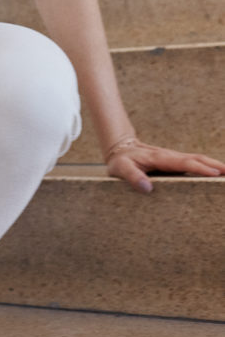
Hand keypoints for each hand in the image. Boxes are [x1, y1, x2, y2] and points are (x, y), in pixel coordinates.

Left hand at [105, 139, 224, 193]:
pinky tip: (216, 176)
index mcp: (159, 158)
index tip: (215, 173)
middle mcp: (170, 156)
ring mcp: (174, 159)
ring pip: (197, 160)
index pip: (183, 162)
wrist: (120, 148)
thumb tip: (147, 188)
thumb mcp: (120, 168)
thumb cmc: (121, 161)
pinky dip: (207, 167)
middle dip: (215, 165)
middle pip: (197, 158)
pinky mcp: (174, 162)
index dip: (199, 168)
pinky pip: (193, 164)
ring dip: (214, 165)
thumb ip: (132, 177)